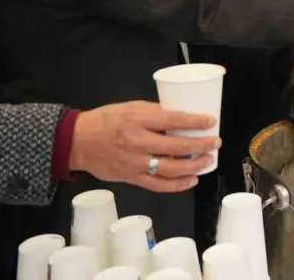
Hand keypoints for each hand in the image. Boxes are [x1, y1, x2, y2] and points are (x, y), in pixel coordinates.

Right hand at [70, 101, 218, 192]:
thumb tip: (181, 118)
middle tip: (215, 142)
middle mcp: (137, 142)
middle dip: (200, 145)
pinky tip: (191, 180)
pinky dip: (177, 184)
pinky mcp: (131, 178)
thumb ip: (154, 113)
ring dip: (193, 166)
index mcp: (137, 120)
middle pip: (176, 146)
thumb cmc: (105, 121)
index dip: (194, 121)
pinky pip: (158, 185)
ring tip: (208, 161)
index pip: (172, 120)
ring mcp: (134, 163)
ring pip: (170, 168)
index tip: (211, 121)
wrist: (77, 142)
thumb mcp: (130, 107)